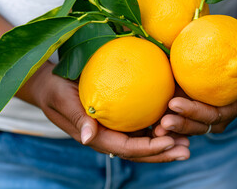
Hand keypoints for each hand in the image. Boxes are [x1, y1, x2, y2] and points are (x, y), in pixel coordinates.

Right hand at [20, 62, 189, 162]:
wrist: (49, 83)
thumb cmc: (55, 91)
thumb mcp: (63, 101)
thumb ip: (78, 119)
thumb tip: (89, 139)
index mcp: (98, 137)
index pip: (127, 148)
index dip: (149, 149)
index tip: (170, 143)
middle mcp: (109, 135)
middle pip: (141, 150)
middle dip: (164, 153)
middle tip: (187, 149)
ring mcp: (115, 127)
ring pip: (145, 139)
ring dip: (166, 141)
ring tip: (187, 140)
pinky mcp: (120, 115)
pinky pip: (142, 123)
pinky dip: (159, 124)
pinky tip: (175, 117)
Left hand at [154, 48, 236, 135]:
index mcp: (230, 110)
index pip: (212, 115)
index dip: (194, 112)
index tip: (175, 103)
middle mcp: (214, 117)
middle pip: (196, 126)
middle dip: (179, 125)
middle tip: (161, 121)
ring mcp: (200, 113)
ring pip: (184, 126)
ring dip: (169, 129)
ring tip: (152, 127)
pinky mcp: (189, 106)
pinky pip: (176, 115)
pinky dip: (163, 117)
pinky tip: (149, 118)